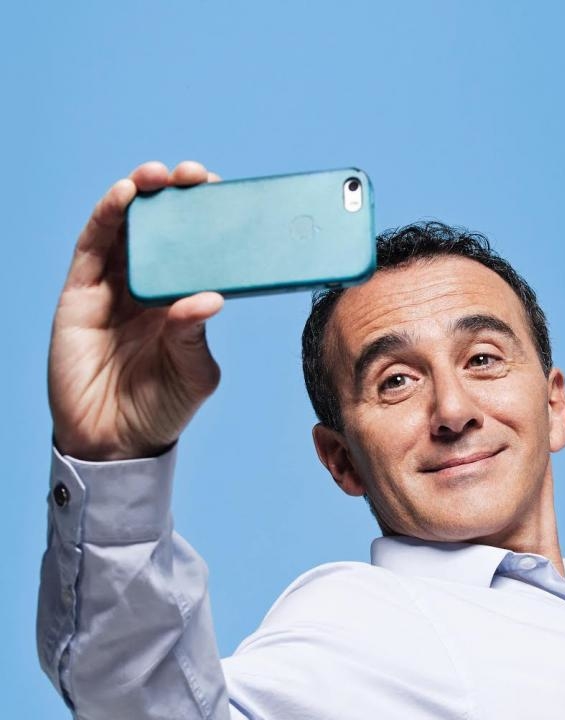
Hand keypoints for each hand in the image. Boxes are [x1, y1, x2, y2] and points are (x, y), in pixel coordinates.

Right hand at [48, 160, 224, 460]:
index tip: (227, 194)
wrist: (114, 442)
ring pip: (126, 228)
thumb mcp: (193, 375)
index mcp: (181, 303)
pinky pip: (93, 246)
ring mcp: (113, 287)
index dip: (208, 219)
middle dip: (177, 196)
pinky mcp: (81, 293)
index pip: (197, 250)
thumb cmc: (159, 409)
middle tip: (195, 177)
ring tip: (158, 176)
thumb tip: (208, 298)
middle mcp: (148, 288)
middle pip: (162, 230)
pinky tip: (125, 196)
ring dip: (141, 194)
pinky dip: (107, 216)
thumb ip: (196, 337)